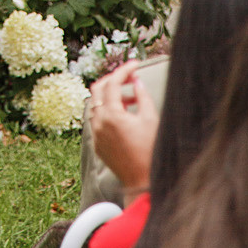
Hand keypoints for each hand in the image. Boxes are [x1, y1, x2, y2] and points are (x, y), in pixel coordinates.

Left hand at [89, 60, 158, 194]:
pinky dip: (107, 111)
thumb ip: (142, 96)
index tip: (135, 64)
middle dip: (113, 80)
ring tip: (131, 99)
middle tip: (130, 78)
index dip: (125, 70)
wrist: (142, 182)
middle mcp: (99, 122)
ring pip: (96, 104)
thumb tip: (137, 82)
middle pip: (98, 89)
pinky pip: (97, 118)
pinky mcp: (97, 143)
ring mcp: (96, 133)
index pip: (114, 82)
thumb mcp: (151, 120)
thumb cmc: (150, 152)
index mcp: (111, 115)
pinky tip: (124, 115)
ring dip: (111, 96)